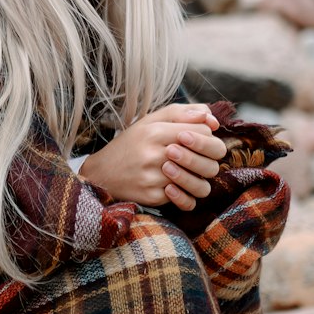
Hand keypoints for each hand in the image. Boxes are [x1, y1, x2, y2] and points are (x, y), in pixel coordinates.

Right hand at [78, 103, 225, 208]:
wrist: (101, 173)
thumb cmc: (131, 144)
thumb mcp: (150, 121)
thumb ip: (181, 113)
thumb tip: (211, 118)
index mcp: (155, 132)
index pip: (203, 132)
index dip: (205, 134)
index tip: (194, 136)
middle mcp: (154, 155)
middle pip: (205, 160)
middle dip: (207, 157)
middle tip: (196, 155)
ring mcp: (154, 178)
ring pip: (199, 183)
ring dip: (197, 177)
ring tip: (186, 171)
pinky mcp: (152, 197)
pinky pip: (185, 200)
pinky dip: (185, 194)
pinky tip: (175, 186)